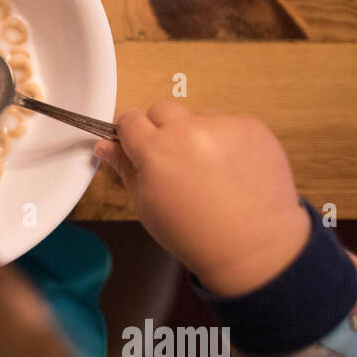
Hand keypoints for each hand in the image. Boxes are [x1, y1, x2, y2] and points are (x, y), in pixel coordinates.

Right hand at [93, 101, 309, 296]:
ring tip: (208, 170)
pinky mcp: (251, 126)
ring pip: (196, 116)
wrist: (252, 246)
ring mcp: (222, 126)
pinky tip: (230, 169)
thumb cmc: (194, 233)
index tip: (136, 144)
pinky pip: (227, 122)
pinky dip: (225, 139)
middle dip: (160, 129)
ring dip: (195, 133)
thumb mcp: (146, 205)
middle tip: (171, 160)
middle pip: (161, 109)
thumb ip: (124, 168)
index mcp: (155, 150)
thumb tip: (104, 144)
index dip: (130, 133)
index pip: (129, 119)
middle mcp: (188, 131)